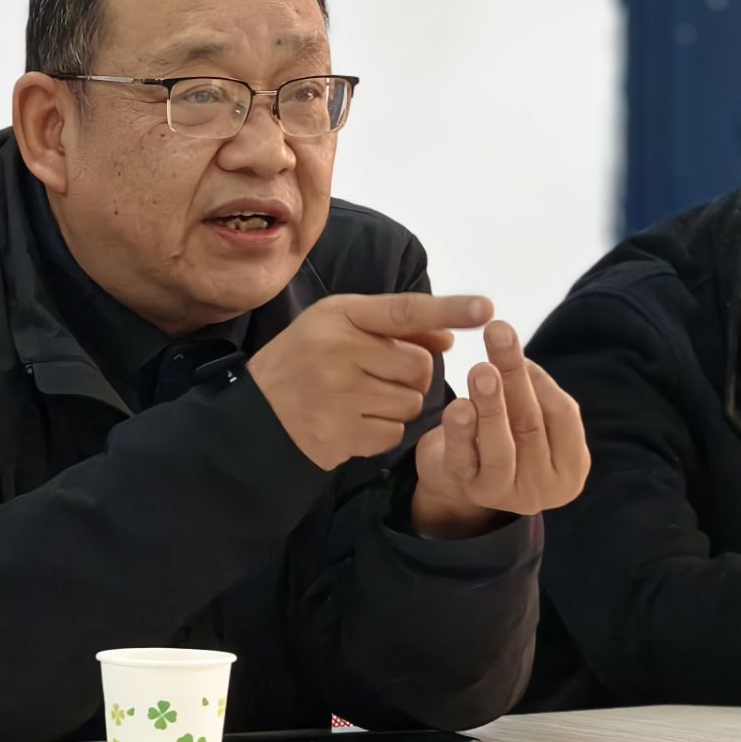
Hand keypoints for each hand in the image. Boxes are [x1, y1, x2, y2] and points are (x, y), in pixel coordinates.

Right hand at [249, 293, 491, 470]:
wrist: (254, 414)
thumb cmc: (304, 362)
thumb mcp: (337, 328)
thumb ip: (393, 328)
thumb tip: (449, 337)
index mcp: (338, 315)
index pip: (405, 310)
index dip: (449, 308)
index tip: (487, 308)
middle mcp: (338, 350)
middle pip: (420, 365)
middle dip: (411, 375)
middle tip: (376, 376)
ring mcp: (339, 395)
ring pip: (412, 402)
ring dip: (398, 405)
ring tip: (359, 400)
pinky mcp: (340, 434)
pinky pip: (393, 432)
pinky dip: (380, 431)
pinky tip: (351, 422)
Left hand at [410, 320, 589, 538]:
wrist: (459, 477)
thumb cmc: (504, 435)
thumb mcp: (527, 417)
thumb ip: (531, 392)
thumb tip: (517, 353)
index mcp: (570, 469)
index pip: (563, 415)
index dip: (540, 379)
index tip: (520, 352)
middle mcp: (543, 489)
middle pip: (530, 424)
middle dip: (513, 377)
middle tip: (499, 335)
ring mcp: (506, 495)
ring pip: (501, 446)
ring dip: (491, 404)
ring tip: (481, 370)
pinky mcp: (468, 491)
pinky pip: (464, 459)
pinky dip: (460, 431)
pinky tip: (458, 406)